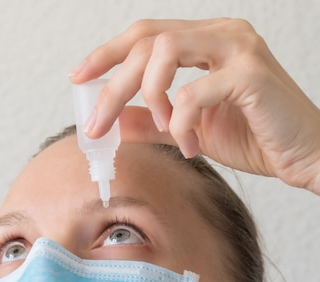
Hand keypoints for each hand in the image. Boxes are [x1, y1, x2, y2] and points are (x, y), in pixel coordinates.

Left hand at [69, 18, 319, 194]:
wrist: (303, 156)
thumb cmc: (254, 137)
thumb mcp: (187, 129)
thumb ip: (152, 122)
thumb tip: (114, 122)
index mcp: (205, 41)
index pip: (144, 34)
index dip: (106, 53)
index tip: (77, 77)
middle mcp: (221, 34)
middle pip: (145, 42)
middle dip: (112, 85)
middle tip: (96, 124)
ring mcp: (239, 48)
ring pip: (164, 51)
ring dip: (148, 96)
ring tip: (162, 129)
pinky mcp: (251, 74)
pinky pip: (194, 92)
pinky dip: (181, 123)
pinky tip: (190, 147)